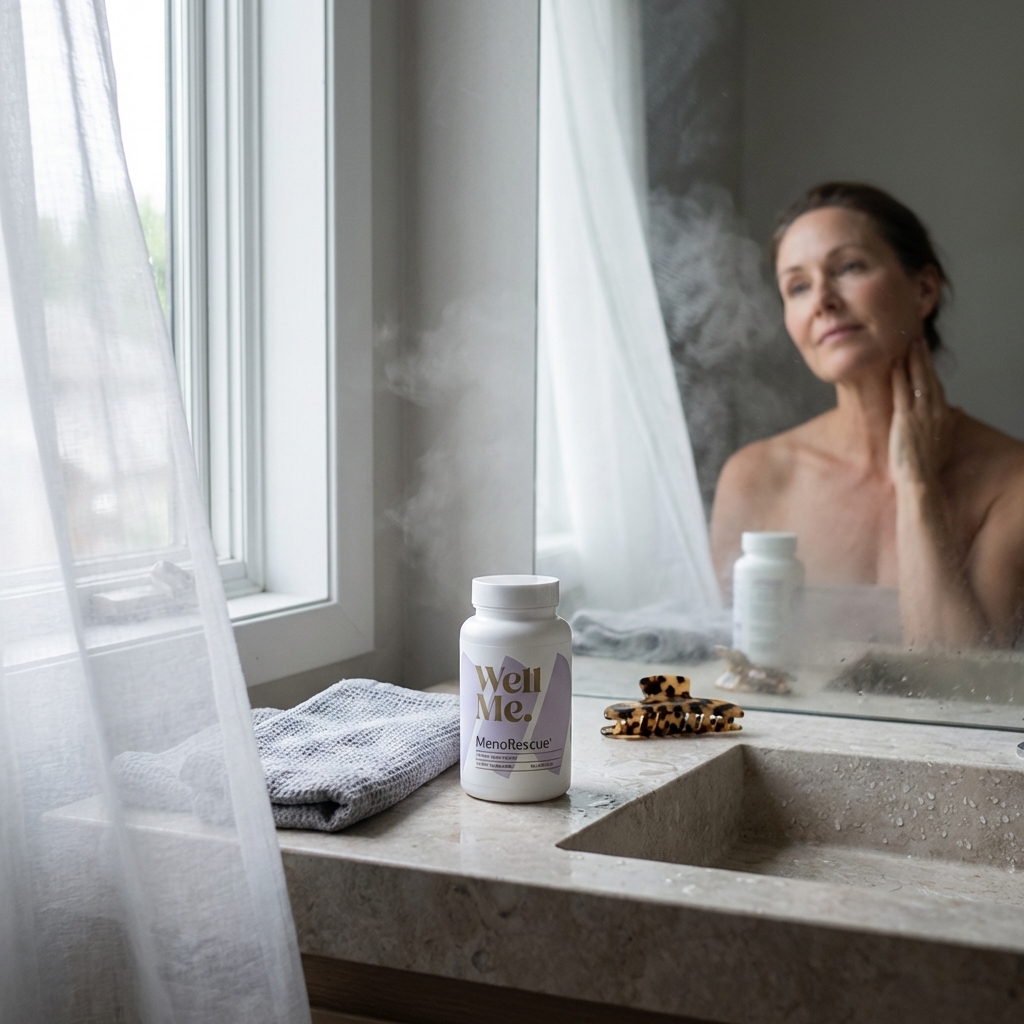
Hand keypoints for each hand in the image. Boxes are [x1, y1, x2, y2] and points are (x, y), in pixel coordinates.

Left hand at [889, 336, 954, 490]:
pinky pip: (902, 392)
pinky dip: (899, 377)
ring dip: (912, 360)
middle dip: (923, 357)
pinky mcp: (905, 419)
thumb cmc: (929, 465)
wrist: (921, 480)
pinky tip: (895, 364)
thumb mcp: (946, 441)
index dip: (930, 369)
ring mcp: (921, 414)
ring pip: (918, 380)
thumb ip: (952, 422)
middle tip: (917, 340)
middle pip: (930, 377)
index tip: (925, 355)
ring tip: (908, 344)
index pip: (937, 386)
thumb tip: (958, 409)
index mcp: (945, 415)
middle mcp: (935, 411)